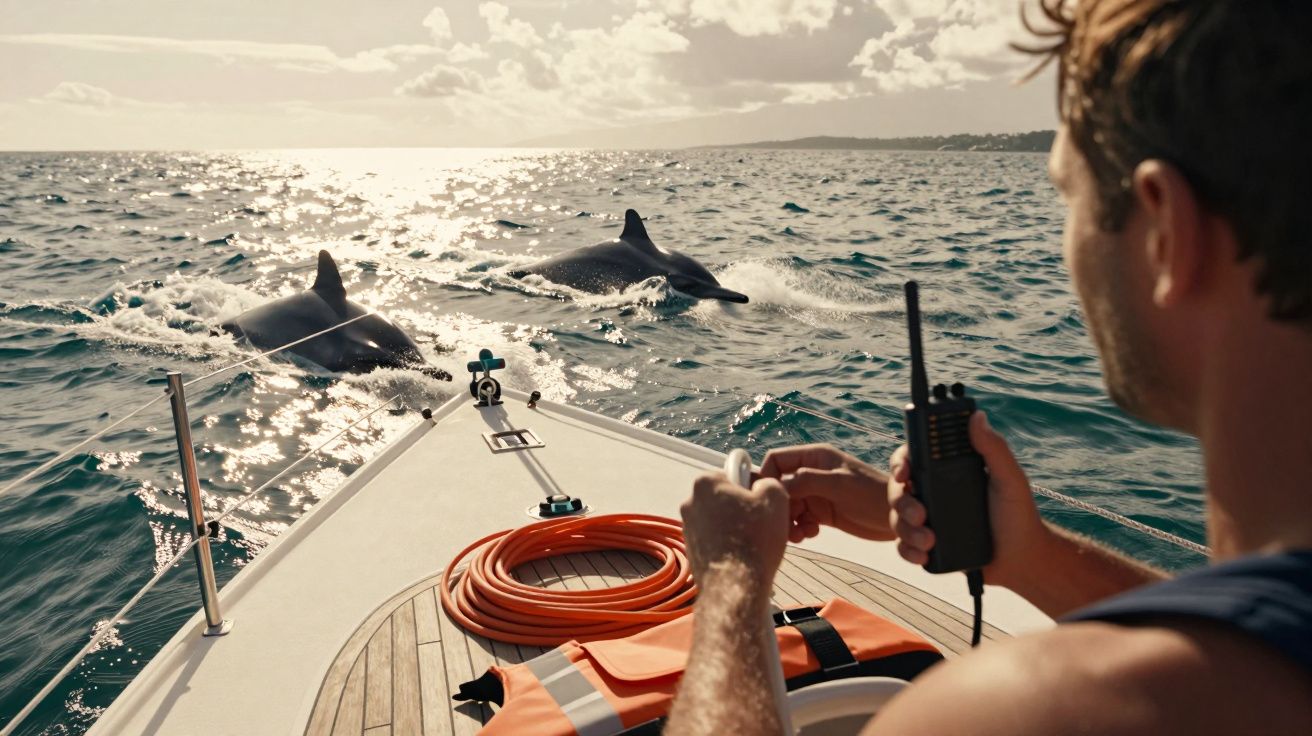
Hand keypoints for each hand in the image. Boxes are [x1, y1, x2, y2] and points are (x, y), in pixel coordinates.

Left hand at [681, 472, 789, 589]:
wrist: (735, 585)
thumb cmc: (755, 541)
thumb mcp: (776, 499)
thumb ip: (770, 482)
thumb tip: (764, 486)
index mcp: (706, 483)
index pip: (733, 473)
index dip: (752, 486)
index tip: (762, 501)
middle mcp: (690, 502)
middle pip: (725, 498)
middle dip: (743, 508)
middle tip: (762, 523)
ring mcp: (688, 528)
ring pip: (720, 520)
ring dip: (736, 527)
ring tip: (754, 542)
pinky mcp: (691, 550)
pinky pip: (714, 540)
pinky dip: (727, 544)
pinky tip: (743, 556)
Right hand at [760, 444, 895, 542]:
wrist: (896, 518)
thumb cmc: (872, 493)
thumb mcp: (838, 484)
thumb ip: (806, 481)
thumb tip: (776, 487)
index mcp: (815, 458)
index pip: (776, 460)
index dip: (767, 477)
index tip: (769, 499)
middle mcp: (812, 474)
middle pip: (779, 487)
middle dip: (778, 506)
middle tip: (783, 524)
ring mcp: (816, 494)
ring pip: (787, 506)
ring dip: (788, 521)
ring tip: (799, 534)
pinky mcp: (822, 513)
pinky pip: (799, 520)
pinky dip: (800, 529)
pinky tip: (811, 533)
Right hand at [887, 411, 1048, 589]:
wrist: (1020, 559)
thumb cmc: (1018, 514)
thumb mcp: (1009, 478)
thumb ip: (994, 448)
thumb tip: (978, 417)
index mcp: (946, 472)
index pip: (912, 458)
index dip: (900, 463)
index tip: (904, 474)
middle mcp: (932, 492)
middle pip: (898, 489)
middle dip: (902, 502)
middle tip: (921, 514)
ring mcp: (927, 519)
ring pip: (897, 519)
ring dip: (906, 530)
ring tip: (929, 541)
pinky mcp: (926, 545)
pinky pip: (903, 545)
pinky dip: (908, 550)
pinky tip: (923, 554)